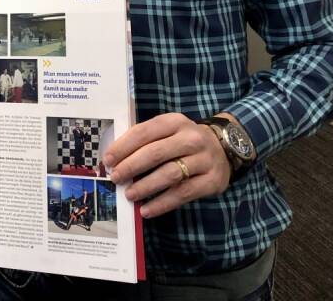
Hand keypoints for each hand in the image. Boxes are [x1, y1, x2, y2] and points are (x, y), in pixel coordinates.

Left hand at [103, 113, 231, 218]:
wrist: (224, 147)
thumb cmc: (184, 140)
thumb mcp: (168, 130)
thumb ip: (145, 139)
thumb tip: (114, 158)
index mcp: (174, 122)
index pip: (144, 132)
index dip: (123, 147)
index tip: (107, 160)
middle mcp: (191, 138)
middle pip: (155, 153)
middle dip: (131, 167)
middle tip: (115, 178)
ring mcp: (203, 160)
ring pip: (169, 174)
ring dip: (146, 186)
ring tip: (129, 195)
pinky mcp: (212, 181)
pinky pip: (183, 194)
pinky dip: (162, 203)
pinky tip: (147, 210)